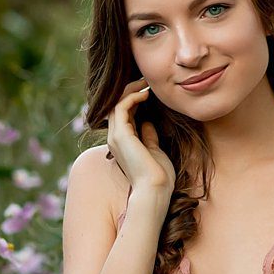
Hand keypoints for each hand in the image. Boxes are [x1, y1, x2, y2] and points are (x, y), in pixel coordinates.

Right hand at [104, 77, 176, 205]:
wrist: (155, 191)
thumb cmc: (158, 176)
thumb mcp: (154, 151)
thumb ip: (149, 137)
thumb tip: (149, 123)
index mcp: (122, 143)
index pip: (122, 114)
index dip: (132, 100)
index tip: (148, 91)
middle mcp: (114, 138)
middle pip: (115, 106)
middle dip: (129, 91)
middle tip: (145, 81)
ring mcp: (116, 137)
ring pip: (116, 104)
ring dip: (130, 91)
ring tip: (145, 83)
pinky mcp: (121, 136)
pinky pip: (121, 107)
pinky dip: (132, 97)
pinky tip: (146, 94)